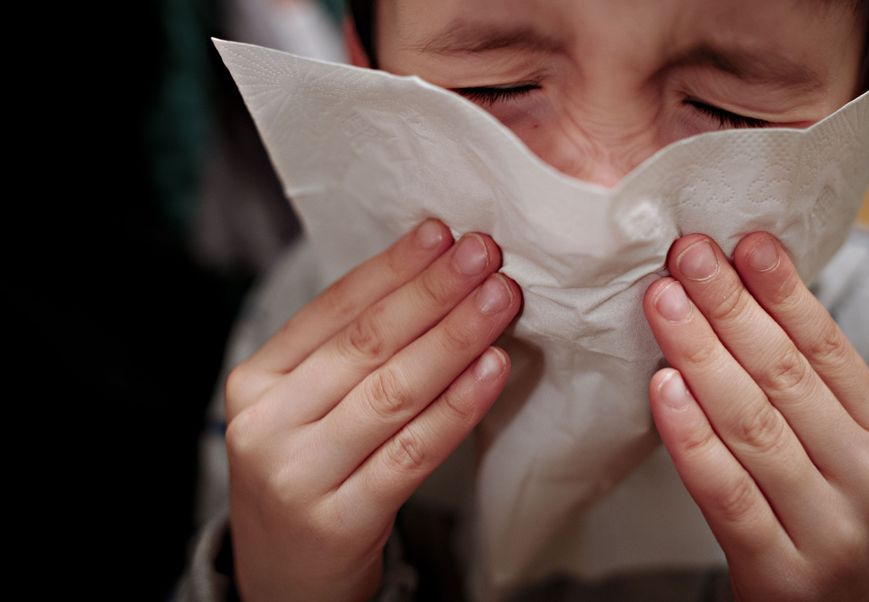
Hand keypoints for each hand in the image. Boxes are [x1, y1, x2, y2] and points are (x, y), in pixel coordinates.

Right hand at [223, 219, 521, 600]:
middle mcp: (267, 424)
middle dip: (432, 292)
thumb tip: (429, 281)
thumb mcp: (302, 412)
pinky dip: (458, 406)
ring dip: (454, 337)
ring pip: (392, 391)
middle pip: (365, 344)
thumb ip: (346, 357)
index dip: (391, 268)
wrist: (284, 582)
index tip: (442, 233)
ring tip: (499, 299)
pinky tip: (493, 370)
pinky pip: (413, 451)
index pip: (331, 310)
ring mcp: (298, 475)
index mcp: (255, 382)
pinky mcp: (339, 520)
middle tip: (483, 254)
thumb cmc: (309, 478)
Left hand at [642, 232, 868, 600]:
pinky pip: (727, 493)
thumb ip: (809, 392)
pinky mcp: (781, 572)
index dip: (783, 290)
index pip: (829, 349)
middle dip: (730, 307)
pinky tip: (663, 388)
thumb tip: (746, 297)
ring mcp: (829, 529)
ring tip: (665, 300)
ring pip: (754, 425)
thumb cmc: (830, 522)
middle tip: (686, 253)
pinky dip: (692, 437)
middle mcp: (868, 479)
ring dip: (702, 354)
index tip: (743, 241)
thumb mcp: (845, 457)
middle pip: (786, 376)